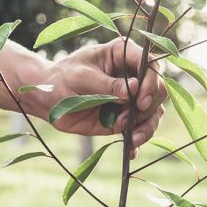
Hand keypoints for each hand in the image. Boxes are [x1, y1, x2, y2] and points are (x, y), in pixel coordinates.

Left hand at [35, 37, 166, 153]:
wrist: (48, 100)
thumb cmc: (62, 78)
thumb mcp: (82, 77)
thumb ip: (107, 85)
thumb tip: (133, 89)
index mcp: (122, 55)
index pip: (150, 65)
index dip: (151, 82)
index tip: (140, 100)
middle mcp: (132, 76)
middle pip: (158, 90)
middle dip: (149, 106)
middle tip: (131, 117)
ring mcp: (130, 98)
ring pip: (154, 111)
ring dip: (147, 126)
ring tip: (134, 138)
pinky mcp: (125, 118)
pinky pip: (140, 129)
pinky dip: (138, 141)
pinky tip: (131, 151)